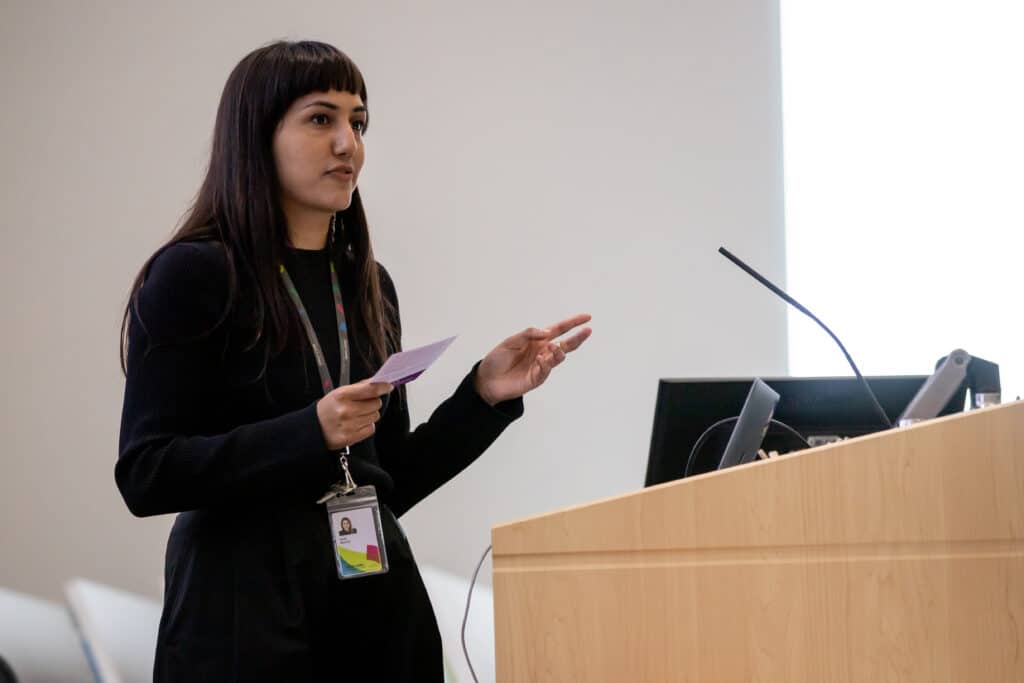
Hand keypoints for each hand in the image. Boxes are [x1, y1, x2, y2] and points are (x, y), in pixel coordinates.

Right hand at [316, 380, 392, 450]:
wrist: (313, 428)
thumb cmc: (329, 408)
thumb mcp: (339, 393)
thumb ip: (359, 387)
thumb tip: (378, 381)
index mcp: (342, 395)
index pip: (370, 390)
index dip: (382, 387)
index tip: (388, 386)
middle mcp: (346, 410)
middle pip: (376, 404)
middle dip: (373, 402)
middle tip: (362, 404)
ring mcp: (349, 425)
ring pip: (375, 416)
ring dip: (369, 415)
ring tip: (356, 415)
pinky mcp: (351, 438)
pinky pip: (371, 429)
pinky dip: (366, 426)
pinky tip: (356, 424)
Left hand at [475, 313, 591, 405]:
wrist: (486, 380)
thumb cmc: (497, 359)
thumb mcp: (510, 341)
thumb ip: (528, 334)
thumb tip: (547, 332)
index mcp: (537, 340)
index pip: (559, 330)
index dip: (572, 323)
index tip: (587, 317)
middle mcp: (542, 352)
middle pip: (565, 344)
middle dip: (577, 338)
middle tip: (588, 331)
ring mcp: (541, 366)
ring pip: (558, 357)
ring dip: (560, 351)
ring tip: (556, 347)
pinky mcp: (537, 378)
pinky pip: (546, 370)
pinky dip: (546, 363)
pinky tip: (540, 359)